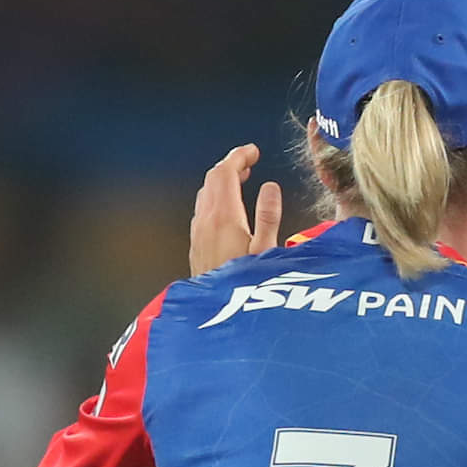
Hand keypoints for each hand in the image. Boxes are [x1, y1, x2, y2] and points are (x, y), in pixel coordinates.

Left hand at [191, 144, 282, 276]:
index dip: (238, 157)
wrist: (218, 315)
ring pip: (205, 194)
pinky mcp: (196, 244)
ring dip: (222, 181)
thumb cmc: (248, 286)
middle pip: (212, 180)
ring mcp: (198, 232)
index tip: (253, 150)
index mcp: (224, 216)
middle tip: (250, 162)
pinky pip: (202, 209)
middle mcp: (205, 220)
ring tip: (241, 179)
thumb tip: (270, 187)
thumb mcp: (267, 252)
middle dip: (231, 165)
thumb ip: (268, 217)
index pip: (225, 174)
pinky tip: (229, 207)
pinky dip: (216, 197)